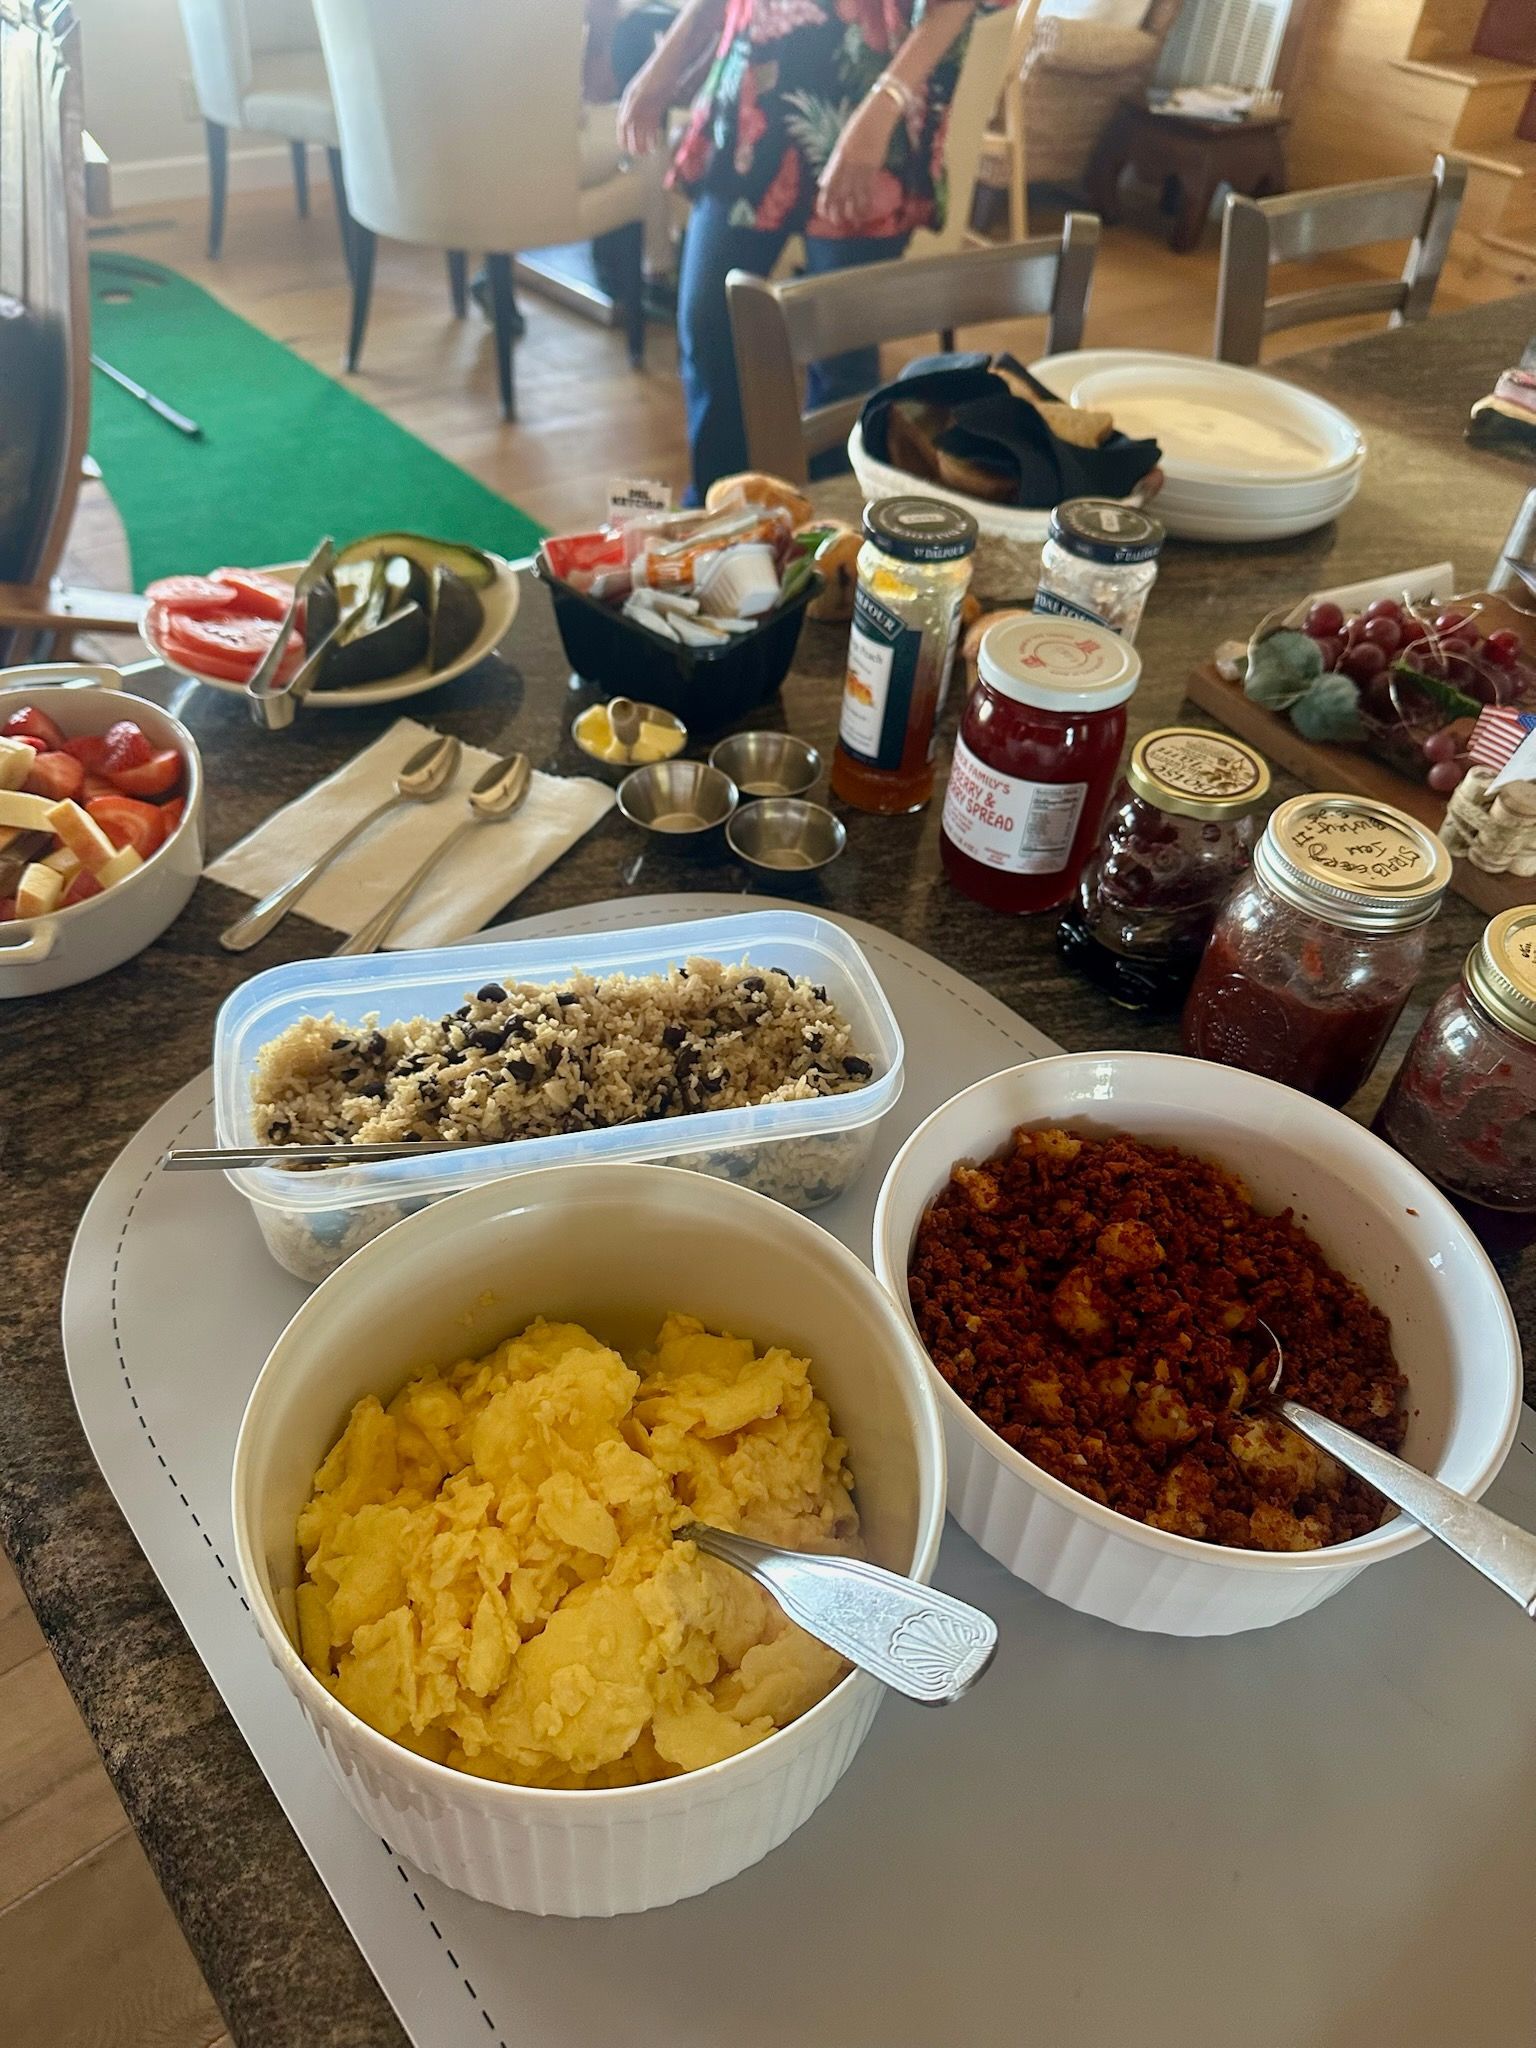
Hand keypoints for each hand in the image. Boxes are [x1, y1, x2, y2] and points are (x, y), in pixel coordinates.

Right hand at [619, 57, 673, 155]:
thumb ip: (633, 107)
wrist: (671, 63)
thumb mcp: (642, 92)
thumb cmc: (655, 75)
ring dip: (644, 140)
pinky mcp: (658, 107)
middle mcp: (637, 104)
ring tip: (648, 153)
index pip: (622, 121)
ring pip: (643, 127)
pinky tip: (656, 143)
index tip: (624, 147)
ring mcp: (648, 106)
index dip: (622, 135)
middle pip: (633, 126)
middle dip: (634, 141)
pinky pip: (654, 124)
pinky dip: (654, 134)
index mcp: (629, 99)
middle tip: (638, 154)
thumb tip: (623, 123)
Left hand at [816, 92, 900, 230]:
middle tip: (836, 223)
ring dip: (853, 211)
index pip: (829, 184)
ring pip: (855, 194)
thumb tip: (827, 180)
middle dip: (837, 209)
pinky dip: (867, 202)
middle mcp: (849, 163)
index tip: (823, 213)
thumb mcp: (843, 143)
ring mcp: (863, 165)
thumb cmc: (860, 126)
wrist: (878, 115)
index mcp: (839, 157)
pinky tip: (865, 212)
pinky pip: (869, 188)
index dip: (825, 200)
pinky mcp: (875, 166)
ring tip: (852, 223)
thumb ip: (836, 162)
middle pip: (840, 192)